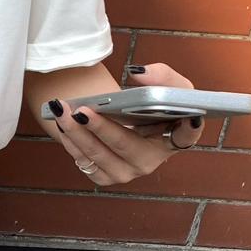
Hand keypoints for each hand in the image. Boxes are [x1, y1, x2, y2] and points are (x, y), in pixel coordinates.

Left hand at [48, 61, 203, 187]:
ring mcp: (128, 171)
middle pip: (127, 147)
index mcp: (174, 137)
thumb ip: (161, 75)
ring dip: (78, 134)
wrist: (128, 118)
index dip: (188, 128)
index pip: (188, 135)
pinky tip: (62, 124)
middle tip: (83, 111)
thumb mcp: (165, 85)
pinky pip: (86, 163)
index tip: (187, 117)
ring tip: (63, 112)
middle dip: (103, 128)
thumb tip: (137, 74)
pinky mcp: (106, 176)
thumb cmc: (151, 103)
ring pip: (101, 156)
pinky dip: (72, 142)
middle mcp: (152, 160)